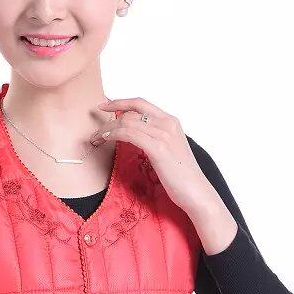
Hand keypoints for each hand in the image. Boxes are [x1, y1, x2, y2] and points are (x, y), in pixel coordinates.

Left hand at [91, 96, 212, 215]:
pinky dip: (113, 134)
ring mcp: (163, 134)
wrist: (197, 192)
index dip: (119, 101)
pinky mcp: (158, 148)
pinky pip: (129, 134)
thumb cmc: (182, 175)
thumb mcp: (169, 149)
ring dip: (107, 129)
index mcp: (171, 121)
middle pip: (130, 112)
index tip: (104, 105)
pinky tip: (106, 140)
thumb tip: (134, 134)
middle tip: (96, 132)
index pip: (141, 103)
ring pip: (126, 122)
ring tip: (96, 139)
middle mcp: (167, 123)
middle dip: (108, 119)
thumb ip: (155, 138)